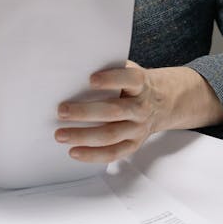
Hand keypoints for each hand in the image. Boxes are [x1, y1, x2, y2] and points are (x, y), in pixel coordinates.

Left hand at [54, 61, 222, 163]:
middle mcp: (141, 107)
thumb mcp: (129, 70)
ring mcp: (139, 128)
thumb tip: (75, 68)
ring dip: (83, 136)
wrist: (162, 102)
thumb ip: (109, 68)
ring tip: (61, 134)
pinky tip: (74, 152)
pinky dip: (93, 155)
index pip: (129, 79)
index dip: (111, 79)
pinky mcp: (134, 144)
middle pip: (114, 111)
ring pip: (110, 135)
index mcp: (140, 83)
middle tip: (61, 111)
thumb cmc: (133, 83)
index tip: (91, 79)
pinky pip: (113, 153)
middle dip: (85, 112)